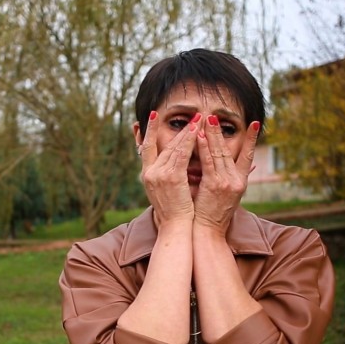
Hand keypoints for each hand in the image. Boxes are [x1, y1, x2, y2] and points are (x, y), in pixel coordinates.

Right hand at [139, 111, 197, 225]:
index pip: (145, 147)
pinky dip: (190, 141)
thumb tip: (173, 165)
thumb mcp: (165, 192)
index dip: (150, 130)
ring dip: (188, 131)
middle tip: (192, 115)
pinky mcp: (171, 177)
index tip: (153, 114)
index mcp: (146, 175)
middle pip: (164, 144)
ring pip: (174, 147)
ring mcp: (159, 174)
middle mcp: (149, 172)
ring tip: (198, 119)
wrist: (175, 229)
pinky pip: (182, 154)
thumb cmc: (174, 214)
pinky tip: (198, 132)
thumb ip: (166, 176)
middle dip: (180, 129)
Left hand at [193, 116, 260, 235]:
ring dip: (212, 135)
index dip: (252, 140)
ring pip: (218, 153)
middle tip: (214, 116)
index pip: (248, 156)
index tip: (255, 124)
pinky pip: (208, 162)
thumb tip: (225, 167)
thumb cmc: (214, 215)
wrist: (210, 233)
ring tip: (207, 120)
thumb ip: (226, 179)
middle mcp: (237, 180)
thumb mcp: (225, 196)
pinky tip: (198, 136)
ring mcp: (227, 182)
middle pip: (229, 151)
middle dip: (220, 132)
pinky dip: (204, 148)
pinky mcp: (214, 185)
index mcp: (241, 182)